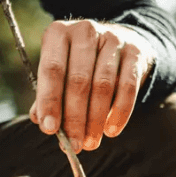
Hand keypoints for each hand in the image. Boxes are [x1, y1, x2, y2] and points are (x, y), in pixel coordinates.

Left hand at [29, 19, 155, 153]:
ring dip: (95, 120)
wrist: (122, 40)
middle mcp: (86, 31)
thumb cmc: (83, 60)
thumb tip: (39, 119)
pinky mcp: (135, 53)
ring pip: (103, 86)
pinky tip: (111, 130)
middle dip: (75, 117)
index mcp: (59, 33)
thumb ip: (49, 92)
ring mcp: (113, 40)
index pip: (52, 69)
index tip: (49, 129)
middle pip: (79, 81)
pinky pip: (128, 88)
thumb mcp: (62, 68)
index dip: (49, 101)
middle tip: (73, 145)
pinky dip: (120, 112)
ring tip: (91, 143)